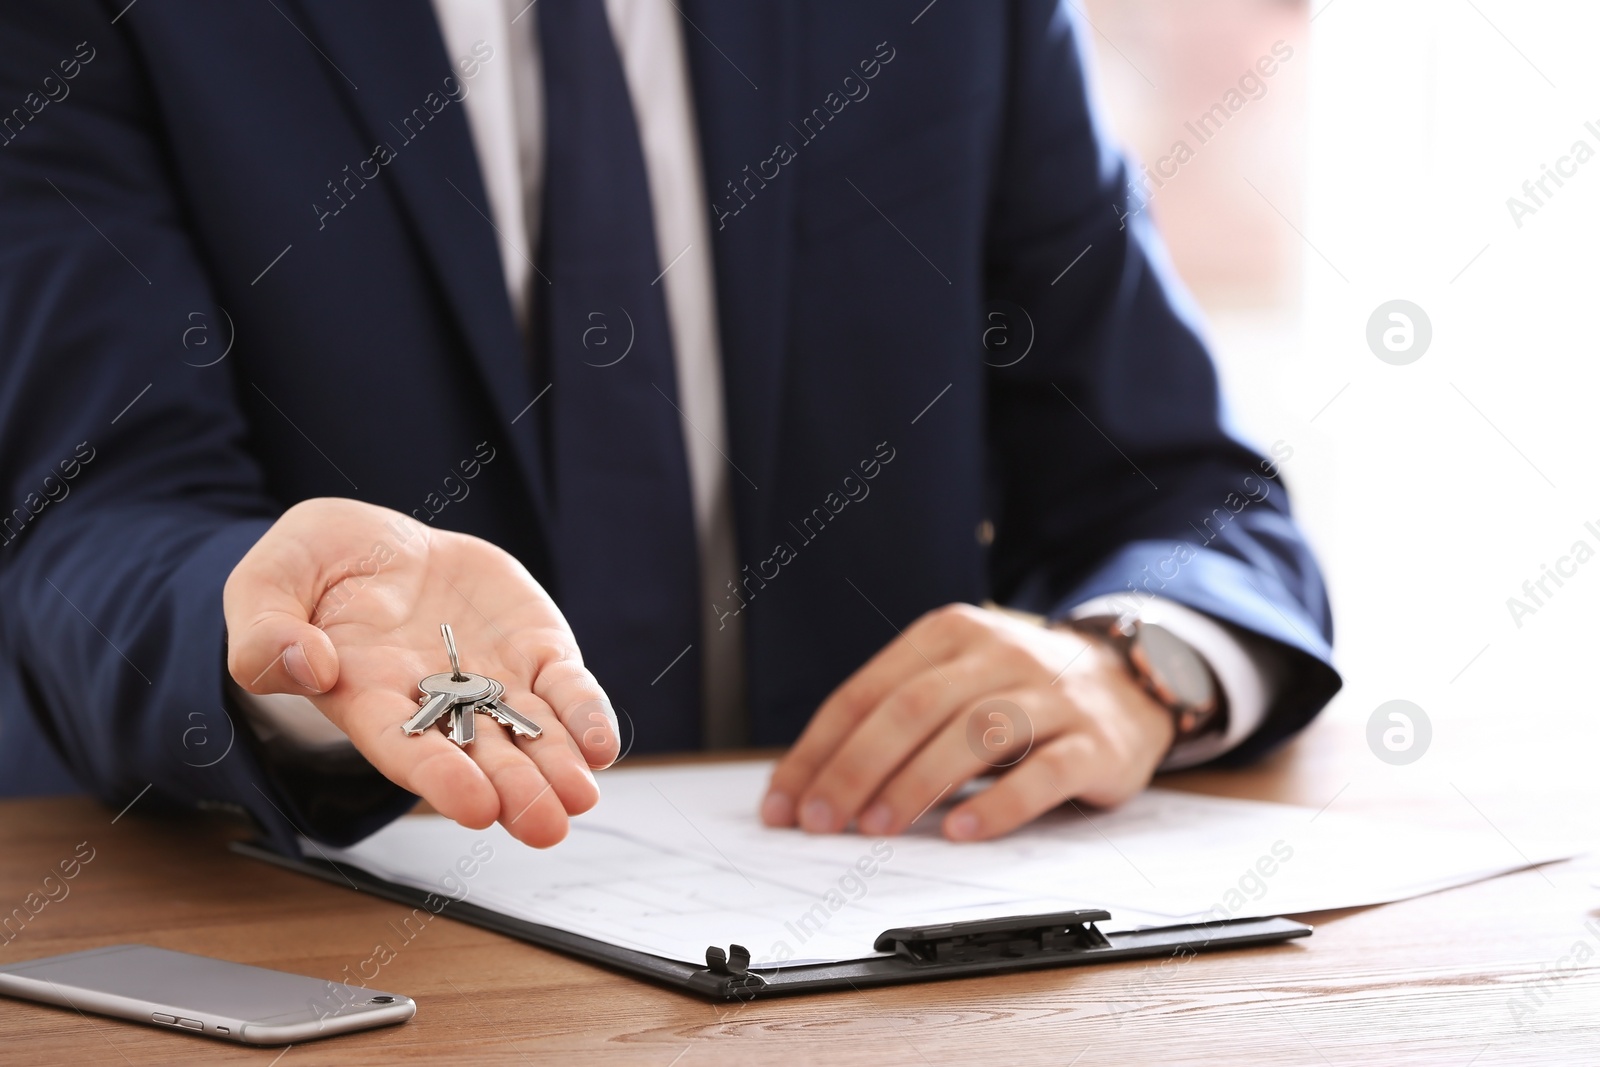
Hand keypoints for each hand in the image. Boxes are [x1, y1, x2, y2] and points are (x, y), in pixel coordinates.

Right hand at [223, 498, 618, 847]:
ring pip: (529, 732)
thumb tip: (307, 664)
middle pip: (478, 754)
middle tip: (544, 824)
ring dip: (557, 767)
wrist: (372, 543)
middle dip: (514, 790)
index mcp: (365, 696)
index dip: (438, 775)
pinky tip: (601, 744)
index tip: (473, 805)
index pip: (403, 745)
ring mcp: (490, 677)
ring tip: (580, 795)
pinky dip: (585, 714)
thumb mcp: (265, 583)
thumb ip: (266, 632)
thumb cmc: (310, 570)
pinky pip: (564, 687)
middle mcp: (435, 700)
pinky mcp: (530, 648)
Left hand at [760, 603, 1174, 841]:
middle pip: (912, 709)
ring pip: (973, 734)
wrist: (1130, 683)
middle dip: (855, 768)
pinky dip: (999, 803)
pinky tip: (962, 831)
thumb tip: (814, 785)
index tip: (784, 802)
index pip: (866, 692)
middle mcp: (999, 653)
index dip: (819, 750)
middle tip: (820, 821)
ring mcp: (1050, 695)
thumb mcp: (957, 678)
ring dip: (915, 784)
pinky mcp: (1094, 741)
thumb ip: (896, 715)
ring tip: (876, 827)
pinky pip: (1043, 772)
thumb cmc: (1020, 691)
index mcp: (950, 633)